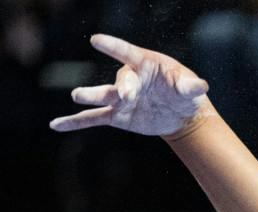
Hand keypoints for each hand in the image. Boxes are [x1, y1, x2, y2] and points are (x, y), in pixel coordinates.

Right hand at [50, 34, 208, 137]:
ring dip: (90, 97)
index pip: (128, 53)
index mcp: (144, 64)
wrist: (179, 113)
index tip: (96, 40)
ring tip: (76, 96)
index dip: (113, 46)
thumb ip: (191, 86)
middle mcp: (129, 79)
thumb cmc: (183, 92)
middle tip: (124, 96)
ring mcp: (120, 98)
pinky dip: (75, 122)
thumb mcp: (190, 88)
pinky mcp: (116, 116)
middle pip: (121, 82)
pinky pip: (93, 119)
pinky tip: (57, 125)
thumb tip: (201, 86)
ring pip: (103, 97)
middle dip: (122, 89)